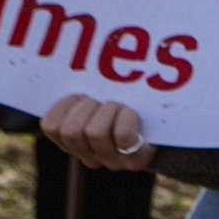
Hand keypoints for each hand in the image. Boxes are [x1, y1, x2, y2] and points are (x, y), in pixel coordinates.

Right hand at [40, 95, 158, 170]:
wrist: (168, 122)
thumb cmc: (125, 99)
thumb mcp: (96, 94)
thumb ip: (78, 89)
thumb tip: (60, 56)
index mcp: (72, 143)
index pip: (50, 126)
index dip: (65, 105)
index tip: (81, 96)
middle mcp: (90, 157)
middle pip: (71, 131)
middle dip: (88, 106)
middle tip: (104, 101)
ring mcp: (112, 162)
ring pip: (94, 132)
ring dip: (110, 110)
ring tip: (121, 106)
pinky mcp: (135, 162)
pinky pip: (122, 136)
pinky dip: (127, 118)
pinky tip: (132, 114)